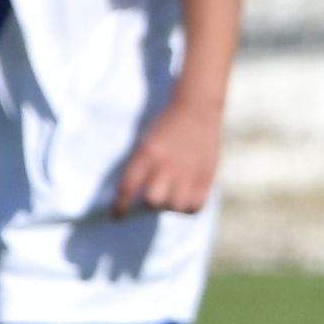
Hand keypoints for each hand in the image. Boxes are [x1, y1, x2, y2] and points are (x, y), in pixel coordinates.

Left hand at [104, 100, 221, 217]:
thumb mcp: (146, 141)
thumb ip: (141, 167)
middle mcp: (167, 164)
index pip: (128, 187)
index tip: (117, 215)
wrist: (196, 108)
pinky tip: (184, 199)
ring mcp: (189, 171)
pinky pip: (195, 206)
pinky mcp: (206, 176)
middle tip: (151, 198)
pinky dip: (187, 207)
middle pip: (153, 201)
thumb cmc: (165, 126)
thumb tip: (135, 197)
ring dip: (169, 205)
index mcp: (148, 153)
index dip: (121, 205)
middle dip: (148, 204)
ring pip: (175, 206)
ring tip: (170, 196)